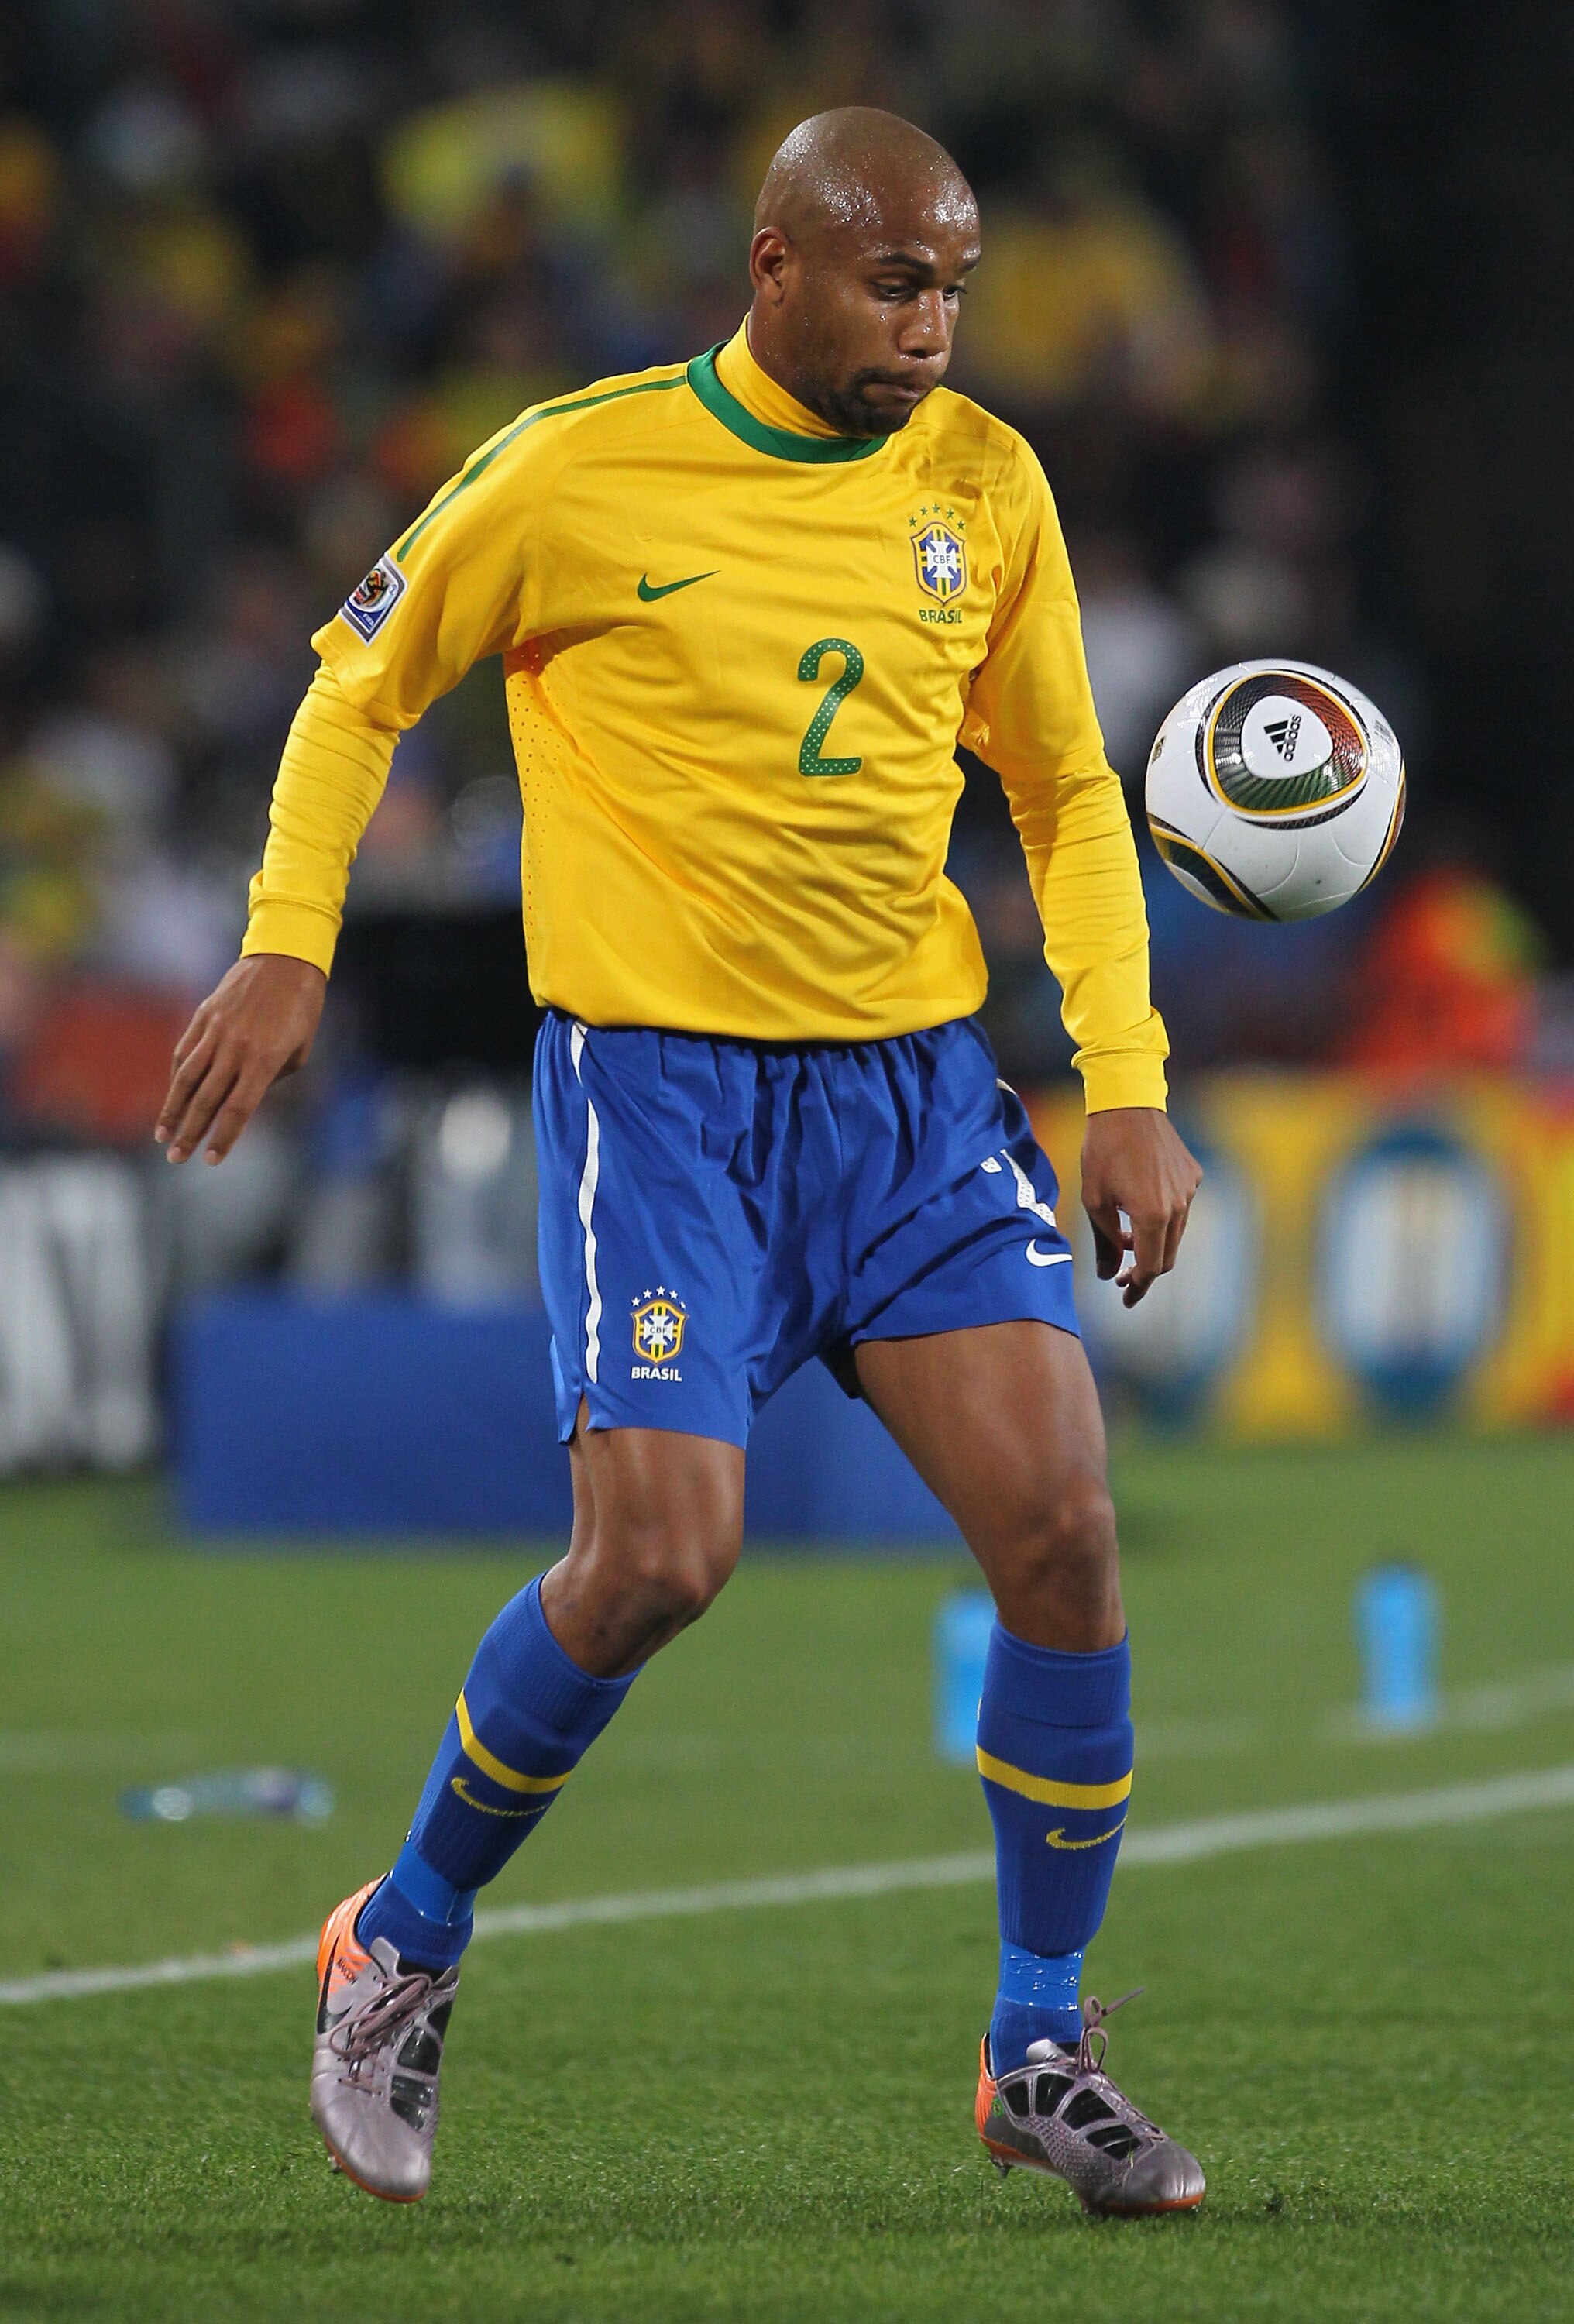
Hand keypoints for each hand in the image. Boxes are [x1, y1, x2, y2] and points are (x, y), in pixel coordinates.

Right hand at [155, 953, 325, 1164]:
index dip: (223, 1137)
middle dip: (190, 1133)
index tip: (211, 1160)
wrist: (284, 960)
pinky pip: (184, 1053)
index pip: (237, 1109)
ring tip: (163, 1135)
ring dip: (172, 1110)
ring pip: (186, 1078)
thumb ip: (271, 1079)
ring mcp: (215, 1031)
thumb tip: (243, 1099)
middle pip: (206, 1100)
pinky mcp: (203, 1017)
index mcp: (263, 1059)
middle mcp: (235, 1048)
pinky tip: (172, 1098)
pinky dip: (175, 1078)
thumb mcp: (298, 1050)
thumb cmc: (301, 1009)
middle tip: (177, 1159)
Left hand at [1080, 1106, 1201, 1308]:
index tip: (1125, 1298)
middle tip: (1122, 1276)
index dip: (1138, 1287)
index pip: (1151, 1267)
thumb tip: (1109, 1276)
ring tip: (1127, 1240)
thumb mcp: (1094, 1201)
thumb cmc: (1103, 1152)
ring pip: (1175, 1234)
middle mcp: (1179, 1206)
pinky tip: (1140, 1208)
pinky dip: (1162, 1219)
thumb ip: (1105, 1243)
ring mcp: (1190, 1190)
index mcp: (1153, 1215)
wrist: (1126, 1105)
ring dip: (1153, 1244)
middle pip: (1167, 1256)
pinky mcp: (1193, 1175)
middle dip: (1145, 1270)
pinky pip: (1181, 1208)